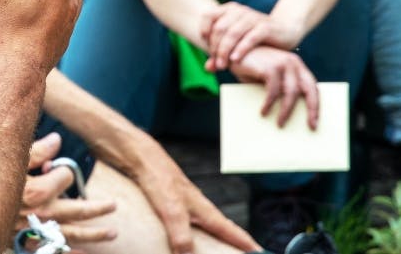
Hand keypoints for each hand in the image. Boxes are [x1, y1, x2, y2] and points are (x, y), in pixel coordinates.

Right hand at [17, 133, 116, 247]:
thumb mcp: (9, 159)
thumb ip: (36, 150)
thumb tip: (58, 140)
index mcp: (39, 191)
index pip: (65, 176)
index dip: (61, 168)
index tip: (49, 167)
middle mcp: (42, 214)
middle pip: (78, 210)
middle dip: (97, 208)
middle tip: (113, 205)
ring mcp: (36, 232)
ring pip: (72, 234)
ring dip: (94, 234)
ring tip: (112, 233)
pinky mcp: (27, 243)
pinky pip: (53, 250)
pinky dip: (68, 252)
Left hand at [127, 139, 260, 253]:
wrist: (139, 156)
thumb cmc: (158, 177)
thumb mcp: (171, 210)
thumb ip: (181, 234)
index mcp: (203, 210)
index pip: (230, 230)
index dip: (245, 243)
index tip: (261, 253)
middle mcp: (196, 208)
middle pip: (220, 229)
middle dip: (231, 242)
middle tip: (244, 251)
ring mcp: (183, 205)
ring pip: (203, 226)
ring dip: (211, 239)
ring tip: (216, 248)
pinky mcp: (168, 203)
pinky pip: (185, 224)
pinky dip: (189, 234)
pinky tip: (180, 238)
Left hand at [199, 2, 305, 70]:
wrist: (286, 31)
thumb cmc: (257, 39)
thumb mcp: (237, 43)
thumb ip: (221, 54)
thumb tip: (207, 68)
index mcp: (230, 9)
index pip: (208, 15)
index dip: (204, 30)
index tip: (205, 44)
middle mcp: (240, 11)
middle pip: (219, 28)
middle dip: (215, 48)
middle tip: (216, 64)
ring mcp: (253, 18)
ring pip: (233, 33)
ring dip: (225, 51)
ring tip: (223, 66)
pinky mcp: (265, 27)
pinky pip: (250, 37)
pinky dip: (241, 49)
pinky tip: (235, 59)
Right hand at [229, 46, 319, 128]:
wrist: (231, 49)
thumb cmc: (250, 67)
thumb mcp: (267, 79)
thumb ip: (278, 89)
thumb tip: (285, 114)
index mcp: (295, 65)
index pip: (312, 86)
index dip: (315, 105)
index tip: (314, 122)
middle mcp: (293, 63)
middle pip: (309, 89)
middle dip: (312, 109)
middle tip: (311, 126)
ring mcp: (282, 63)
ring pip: (291, 93)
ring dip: (286, 111)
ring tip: (280, 124)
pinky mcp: (270, 66)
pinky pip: (274, 91)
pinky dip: (269, 103)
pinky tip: (263, 111)